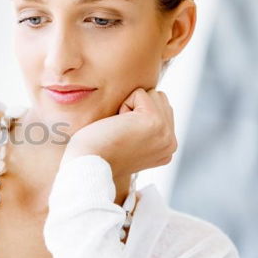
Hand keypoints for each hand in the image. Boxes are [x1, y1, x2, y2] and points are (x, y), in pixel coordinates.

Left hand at [61, 88, 176, 177]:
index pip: (162, 110)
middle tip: (120, 132)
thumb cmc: (98, 151)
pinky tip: (116, 125)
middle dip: (136, 108)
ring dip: (129, 106)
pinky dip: (123, 105)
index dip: (137, 116)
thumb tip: (155, 98)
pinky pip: (139, 93)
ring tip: (119, 129)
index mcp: (166, 149)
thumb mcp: (131, 141)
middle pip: (159, 99)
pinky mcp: (154, 121)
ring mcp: (165, 133)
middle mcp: (170, 143)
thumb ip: (147, 125)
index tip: (124, 139)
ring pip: (152, 94)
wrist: (87, 164)